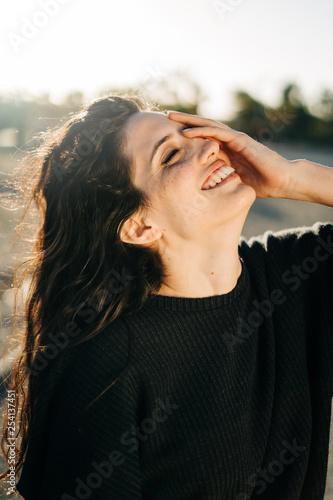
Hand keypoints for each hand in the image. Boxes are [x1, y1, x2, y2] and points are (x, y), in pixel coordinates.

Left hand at [167, 110, 292, 198]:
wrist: (282, 181)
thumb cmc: (262, 184)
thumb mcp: (234, 182)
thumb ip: (222, 179)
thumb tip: (206, 190)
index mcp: (227, 150)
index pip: (204, 138)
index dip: (189, 134)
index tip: (171, 134)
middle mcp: (230, 141)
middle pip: (203, 128)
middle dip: (185, 121)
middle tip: (167, 116)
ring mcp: (235, 139)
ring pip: (208, 126)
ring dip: (189, 121)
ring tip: (171, 117)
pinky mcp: (241, 140)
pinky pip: (218, 133)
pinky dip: (202, 131)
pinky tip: (187, 132)